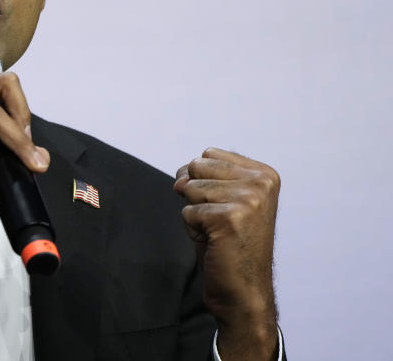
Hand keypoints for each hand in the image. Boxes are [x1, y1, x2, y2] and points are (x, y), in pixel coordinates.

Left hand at [174, 148, 280, 360]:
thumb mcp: (221, 199)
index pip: (208, 154)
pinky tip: (215, 243)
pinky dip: (193, 230)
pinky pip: (187, 212)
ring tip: (218, 233)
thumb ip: (202, 177)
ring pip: (190, 188)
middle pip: (196, 166)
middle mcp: (261, 182)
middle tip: (219, 222)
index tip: (223, 205)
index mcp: (265, 174)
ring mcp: (248, 199)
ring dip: (195, 214)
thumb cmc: (229, 244)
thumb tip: (179, 179)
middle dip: (196, 195)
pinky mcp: (229, 217)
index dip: (202, 180)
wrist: (243, 290)